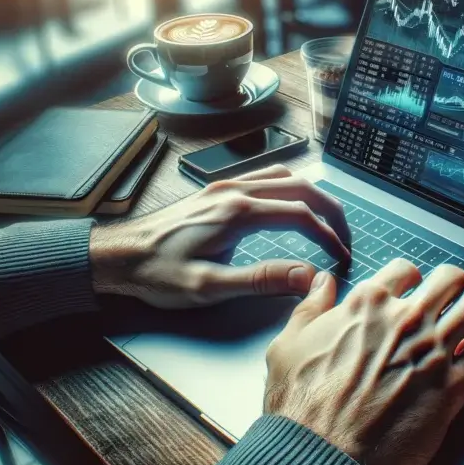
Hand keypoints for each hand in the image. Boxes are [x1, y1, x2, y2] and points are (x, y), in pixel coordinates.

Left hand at [89, 165, 350, 307]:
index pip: (301, 215)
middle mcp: (234, 191)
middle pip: (302, 188)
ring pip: (286, 177)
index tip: (341, 259)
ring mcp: (226, 187)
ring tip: (329, 223)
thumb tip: (307, 275)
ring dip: (314, 197)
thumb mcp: (209, 287)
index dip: (329, 237)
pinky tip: (294, 205)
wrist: (116, 256)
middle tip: (346, 239)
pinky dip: (292, 189)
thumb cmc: (156, 273)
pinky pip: (267, 177)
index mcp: (237, 212)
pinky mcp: (218, 191)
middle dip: (332, 212)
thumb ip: (262, 280)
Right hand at [264, 258, 463, 464]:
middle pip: (450, 278)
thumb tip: (320, 283)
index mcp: (368, 305)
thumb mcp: (288, 345)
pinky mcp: (453, 384)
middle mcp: (406, 320)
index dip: (409, 281)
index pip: (405, 269)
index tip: (410, 293)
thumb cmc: (302, 408)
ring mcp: (433, 349)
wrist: (323, 456)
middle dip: (451, 288)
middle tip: (448, 303)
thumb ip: (310, 307)